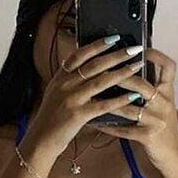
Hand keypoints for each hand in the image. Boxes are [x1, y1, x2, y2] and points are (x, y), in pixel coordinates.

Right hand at [22, 36, 145, 159]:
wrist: (40, 139)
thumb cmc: (52, 118)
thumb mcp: (56, 93)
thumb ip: (69, 79)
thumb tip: (82, 65)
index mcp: (61, 77)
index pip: (80, 54)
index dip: (97, 44)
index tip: (114, 37)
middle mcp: (66, 84)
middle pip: (94, 65)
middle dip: (116, 55)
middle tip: (134, 48)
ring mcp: (71, 99)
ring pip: (101, 82)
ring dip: (122, 72)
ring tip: (137, 66)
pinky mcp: (78, 115)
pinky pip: (103, 105)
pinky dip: (119, 100)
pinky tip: (132, 96)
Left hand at [88, 48, 177, 170]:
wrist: (174, 154)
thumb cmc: (163, 126)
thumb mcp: (162, 104)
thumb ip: (151, 87)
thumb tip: (129, 67)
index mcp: (168, 92)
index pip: (168, 67)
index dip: (156, 55)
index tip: (139, 49)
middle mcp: (165, 104)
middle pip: (143, 85)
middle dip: (122, 77)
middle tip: (103, 71)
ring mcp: (157, 120)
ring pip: (130, 108)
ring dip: (109, 102)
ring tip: (93, 96)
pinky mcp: (148, 136)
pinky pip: (124, 130)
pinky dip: (109, 126)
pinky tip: (96, 123)